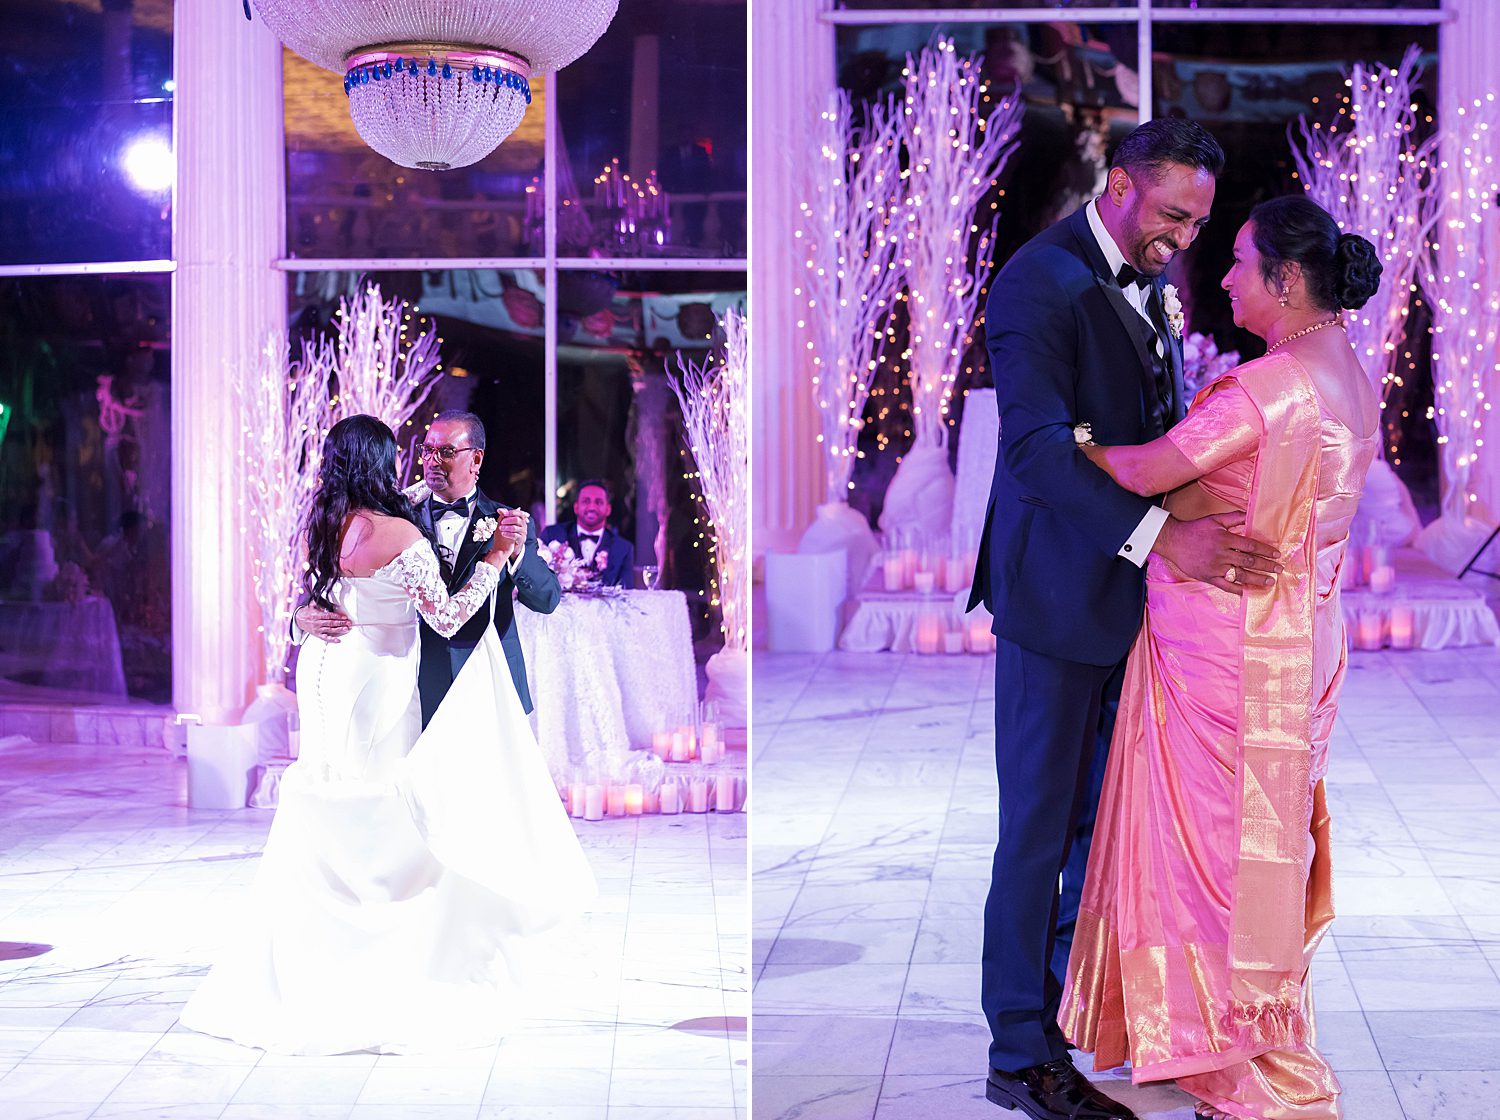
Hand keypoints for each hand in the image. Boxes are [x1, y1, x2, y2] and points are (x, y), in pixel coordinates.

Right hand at [296, 603, 352, 641]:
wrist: (298, 620)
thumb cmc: (306, 613)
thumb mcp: (311, 605)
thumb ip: (318, 602)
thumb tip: (321, 595)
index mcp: (317, 615)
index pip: (329, 616)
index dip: (337, 616)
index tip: (344, 617)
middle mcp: (317, 623)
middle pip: (331, 623)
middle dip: (341, 623)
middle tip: (348, 623)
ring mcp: (318, 629)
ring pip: (330, 630)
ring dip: (339, 630)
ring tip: (346, 629)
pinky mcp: (317, 634)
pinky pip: (325, 638)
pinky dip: (332, 640)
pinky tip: (338, 640)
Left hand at [487, 510, 527, 563]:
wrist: (507, 546)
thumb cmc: (506, 532)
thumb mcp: (503, 523)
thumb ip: (503, 516)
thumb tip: (499, 509)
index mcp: (520, 519)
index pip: (519, 513)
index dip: (511, 512)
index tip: (503, 513)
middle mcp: (523, 525)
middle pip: (517, 520)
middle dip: (508, 520)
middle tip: (501, 522)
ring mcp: (523, 533)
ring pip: (516, 528)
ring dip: (507, 527)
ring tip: (500, 528)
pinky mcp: (521, 539)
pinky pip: (515, 536)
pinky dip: (508, 534)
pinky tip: (503, 533)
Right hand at [1152, 512, 1282, 594]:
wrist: (1173, 541)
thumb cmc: (1195, 529)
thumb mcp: (1215, 519)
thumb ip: (1235, 518)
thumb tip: (1252, 516)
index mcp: (1225, 539)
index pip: (1251, 546)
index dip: (1265, 550)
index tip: (1276, 554)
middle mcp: (1221, 554)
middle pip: (1249, 561)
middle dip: (1266, 566)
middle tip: (1279, 569)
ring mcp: (1215, 567)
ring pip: (1240, 575)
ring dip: (1257, 579)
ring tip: (1270, 582)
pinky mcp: (1208, 577)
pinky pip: (1226, 586)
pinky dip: (1238, 590)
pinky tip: (1249, 592)